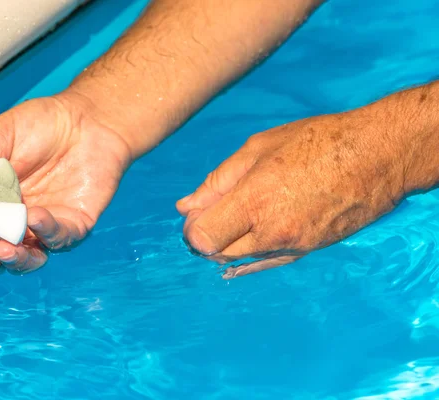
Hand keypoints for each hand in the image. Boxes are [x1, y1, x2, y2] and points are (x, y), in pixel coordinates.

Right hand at [0, 94, 131, 274]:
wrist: (88, 117)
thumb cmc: (42, 123)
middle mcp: (15, 220)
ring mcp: (44, 226)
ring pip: (25, 260)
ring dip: (12, 260)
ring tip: (3, 248)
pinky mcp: (73, 225)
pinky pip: (58, 239)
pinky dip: (44, 232)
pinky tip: (34, 216)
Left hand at [177, 109, 405, 277]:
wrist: (377, 156)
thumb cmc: (316, 141)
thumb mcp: (258, 149)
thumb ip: (217, 181)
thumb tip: (185, 206)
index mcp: (255, 200)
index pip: (203, 238)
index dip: (192, 228)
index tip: (196, 213)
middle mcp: (272, 231)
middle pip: (218, 253)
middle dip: (206, 237)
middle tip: (210, 214)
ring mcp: (293, 246)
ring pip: (241, 260)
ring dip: (228, 244)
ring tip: (234, 216)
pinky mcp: (308, 251)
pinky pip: (267, 261)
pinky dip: (250, 252)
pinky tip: (250, 234)